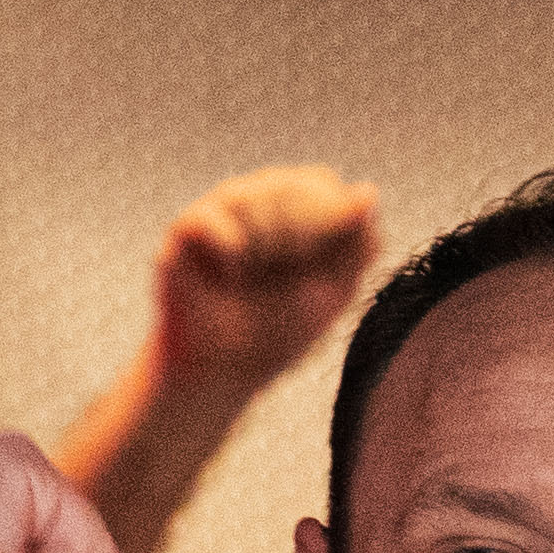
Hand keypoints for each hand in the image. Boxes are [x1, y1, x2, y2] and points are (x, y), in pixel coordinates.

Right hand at [150, 165, 380, 388]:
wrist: (227, 369)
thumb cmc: (283, 330)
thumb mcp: (334, 291)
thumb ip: (358, 243)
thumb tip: (369, 190)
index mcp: (295, 209)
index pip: (318, 182)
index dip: (325, 219)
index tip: (317, 266)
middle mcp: (256, 199)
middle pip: (286, 186)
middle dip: (296, 239)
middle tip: (285, 278)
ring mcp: (220, 210)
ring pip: (250, 195)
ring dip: (264, 246)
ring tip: (255, 280)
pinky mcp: (185, 229)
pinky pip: (212, 218)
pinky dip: (230, 248)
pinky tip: (233, 277)